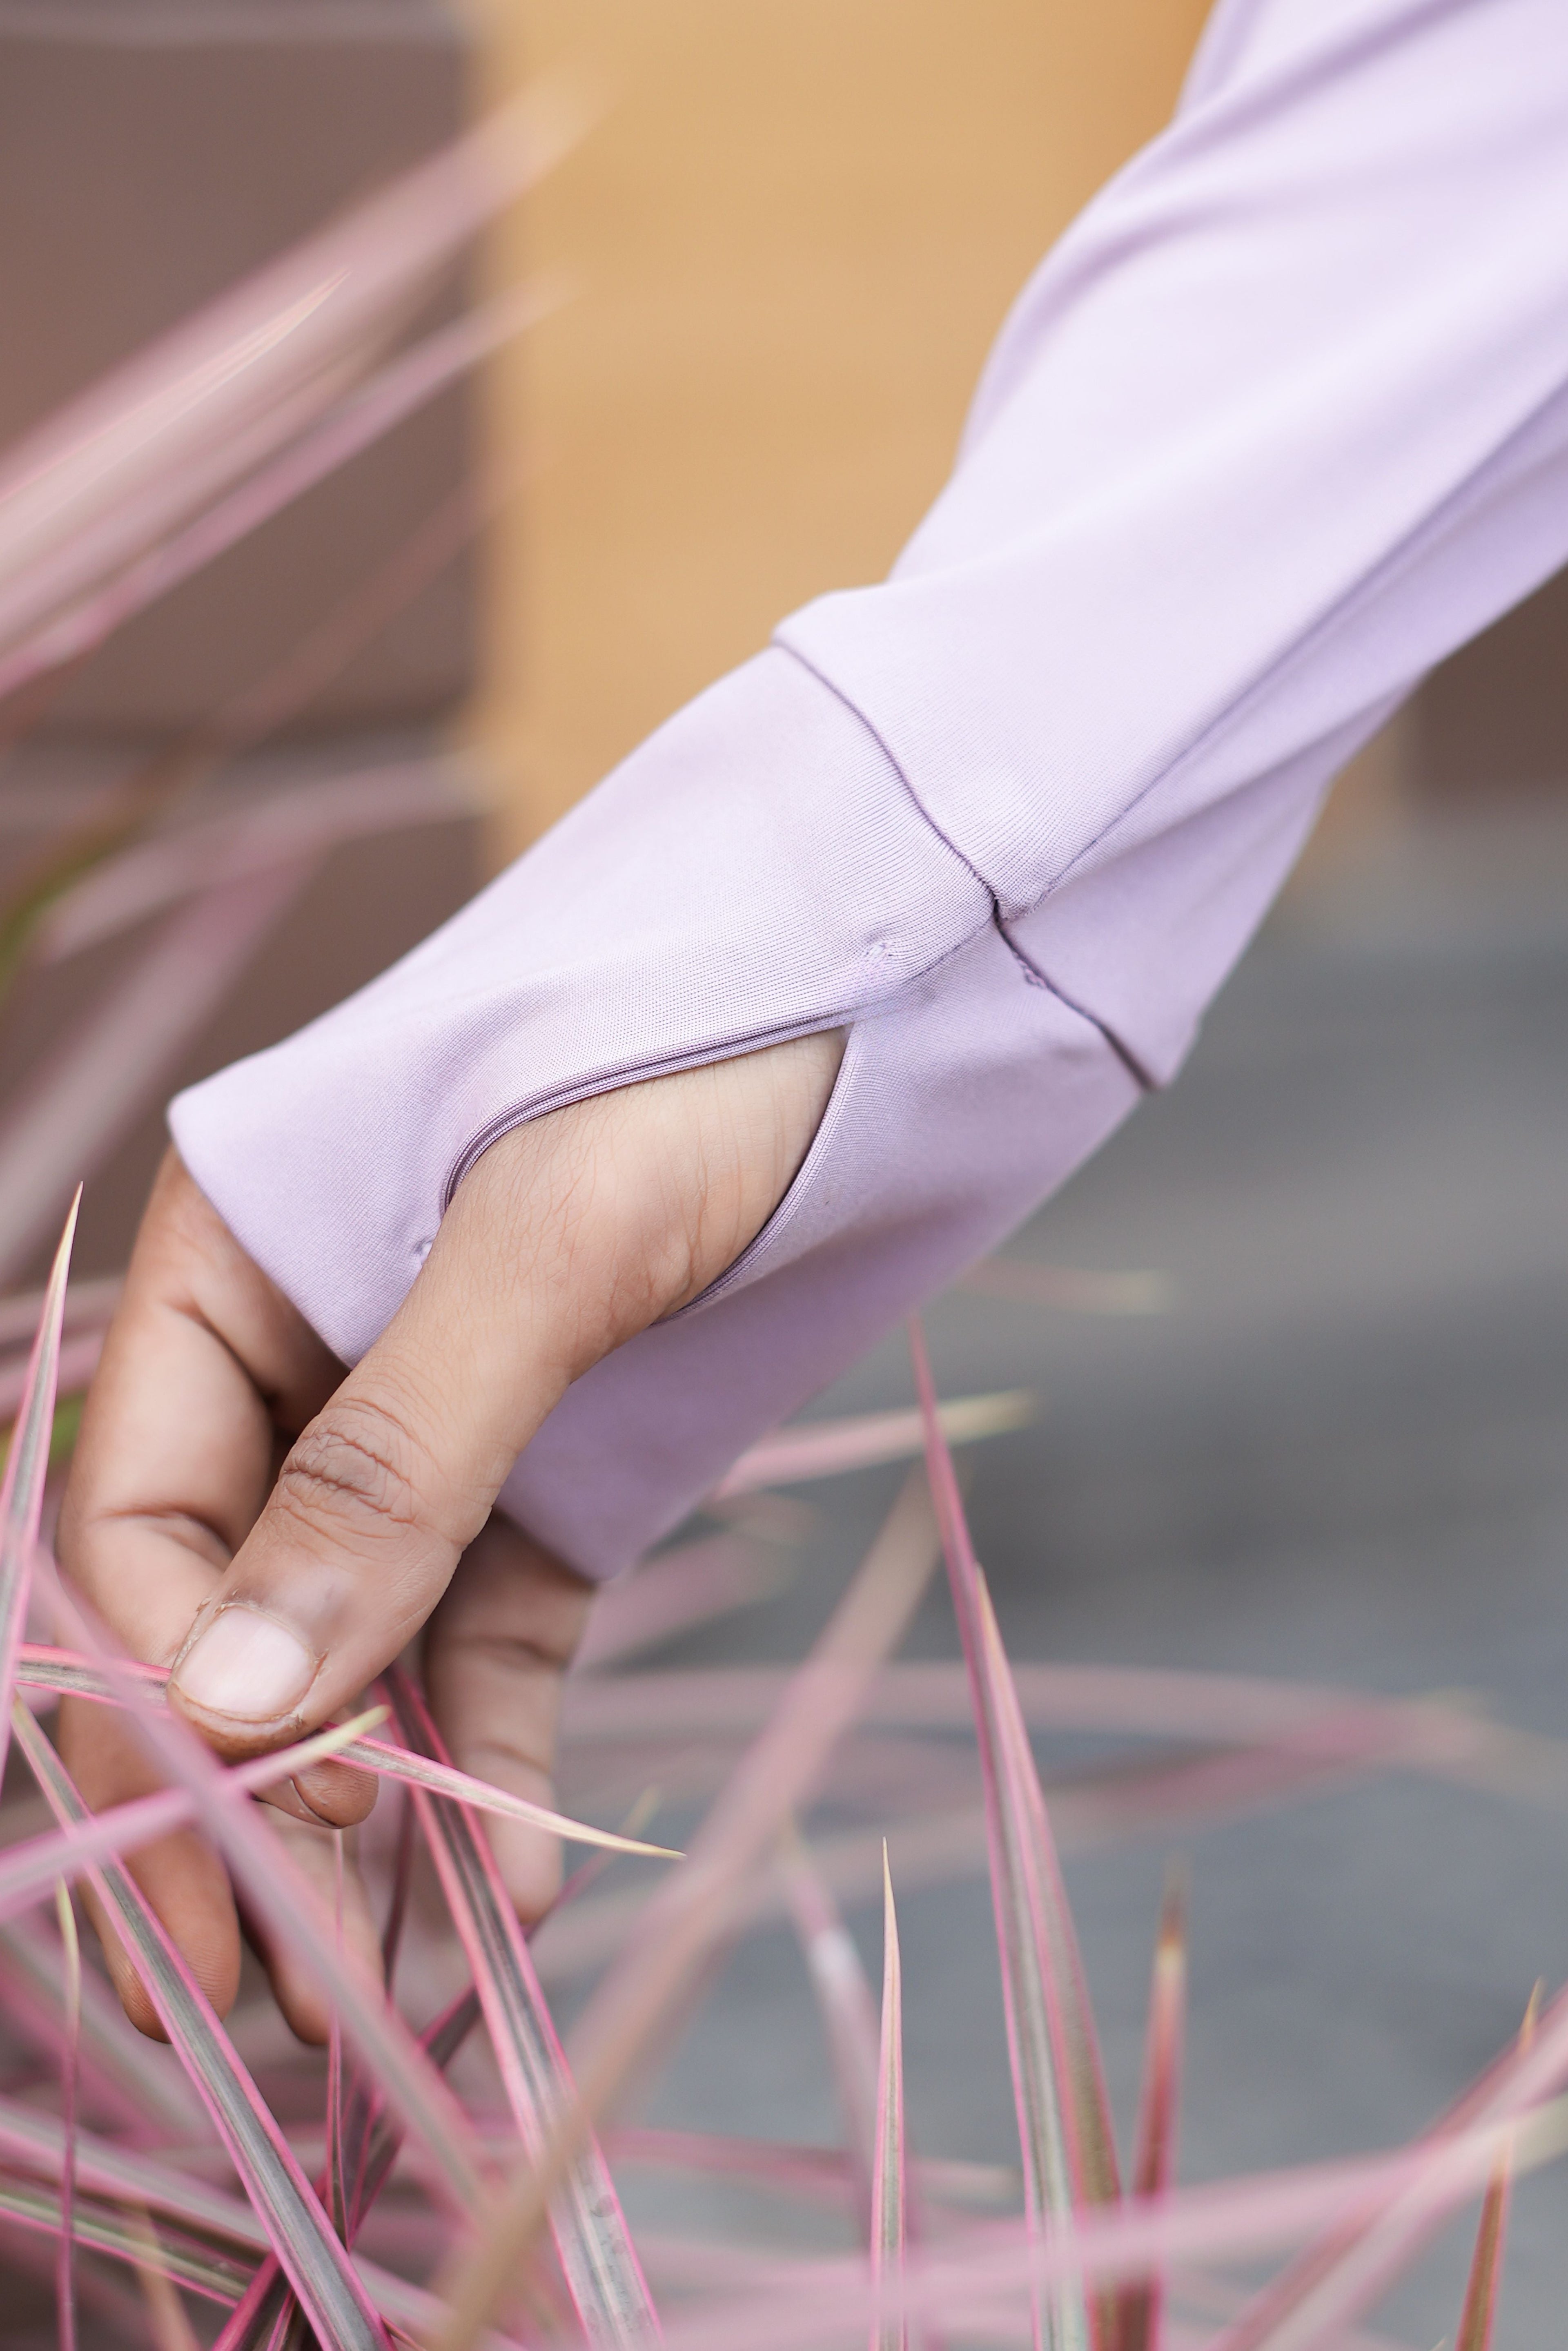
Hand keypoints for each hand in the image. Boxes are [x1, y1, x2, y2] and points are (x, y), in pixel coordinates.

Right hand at [56, 1031, 842, 2038]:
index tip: (292, 1799)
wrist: (893, 997)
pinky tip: (516, 1883)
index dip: (186, 1679)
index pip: (134, 1516)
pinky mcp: (561, 1475)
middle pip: (230, 1608)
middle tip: (288, 1984)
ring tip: (390, 1980)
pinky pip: (496, 1635)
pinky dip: (500, 1751)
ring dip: (372, 1808)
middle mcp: (305, 1361)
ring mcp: (437, 1428)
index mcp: (230, 1268)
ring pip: (361, 1649)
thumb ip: (393, 1460)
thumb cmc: (699, 1054)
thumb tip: (246, 1700)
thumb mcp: (542, 1244)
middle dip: (252, 1790)